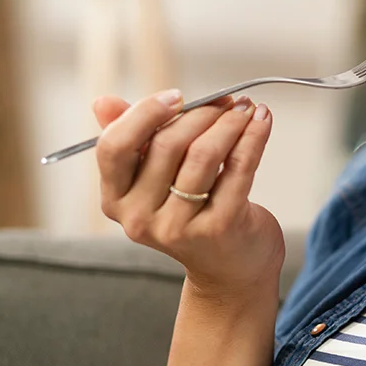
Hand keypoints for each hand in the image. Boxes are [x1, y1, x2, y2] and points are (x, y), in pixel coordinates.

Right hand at [93, 90, 283, 302]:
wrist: (229, 269)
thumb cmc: (191, 213)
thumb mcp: (155, 180)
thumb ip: (132, 139)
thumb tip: (103, 102)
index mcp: (116, 200)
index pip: (113, 147)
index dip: (143, 114)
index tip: (177, 96)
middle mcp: (140, 218)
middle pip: (166, 144)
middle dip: (201, 113)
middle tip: (226, 101)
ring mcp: (179, 227)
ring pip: (204, 154)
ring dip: (231, 122)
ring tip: (245, 108)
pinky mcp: (220, 228)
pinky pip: (239, 168)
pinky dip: (253, 137)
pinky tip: (262, 121)